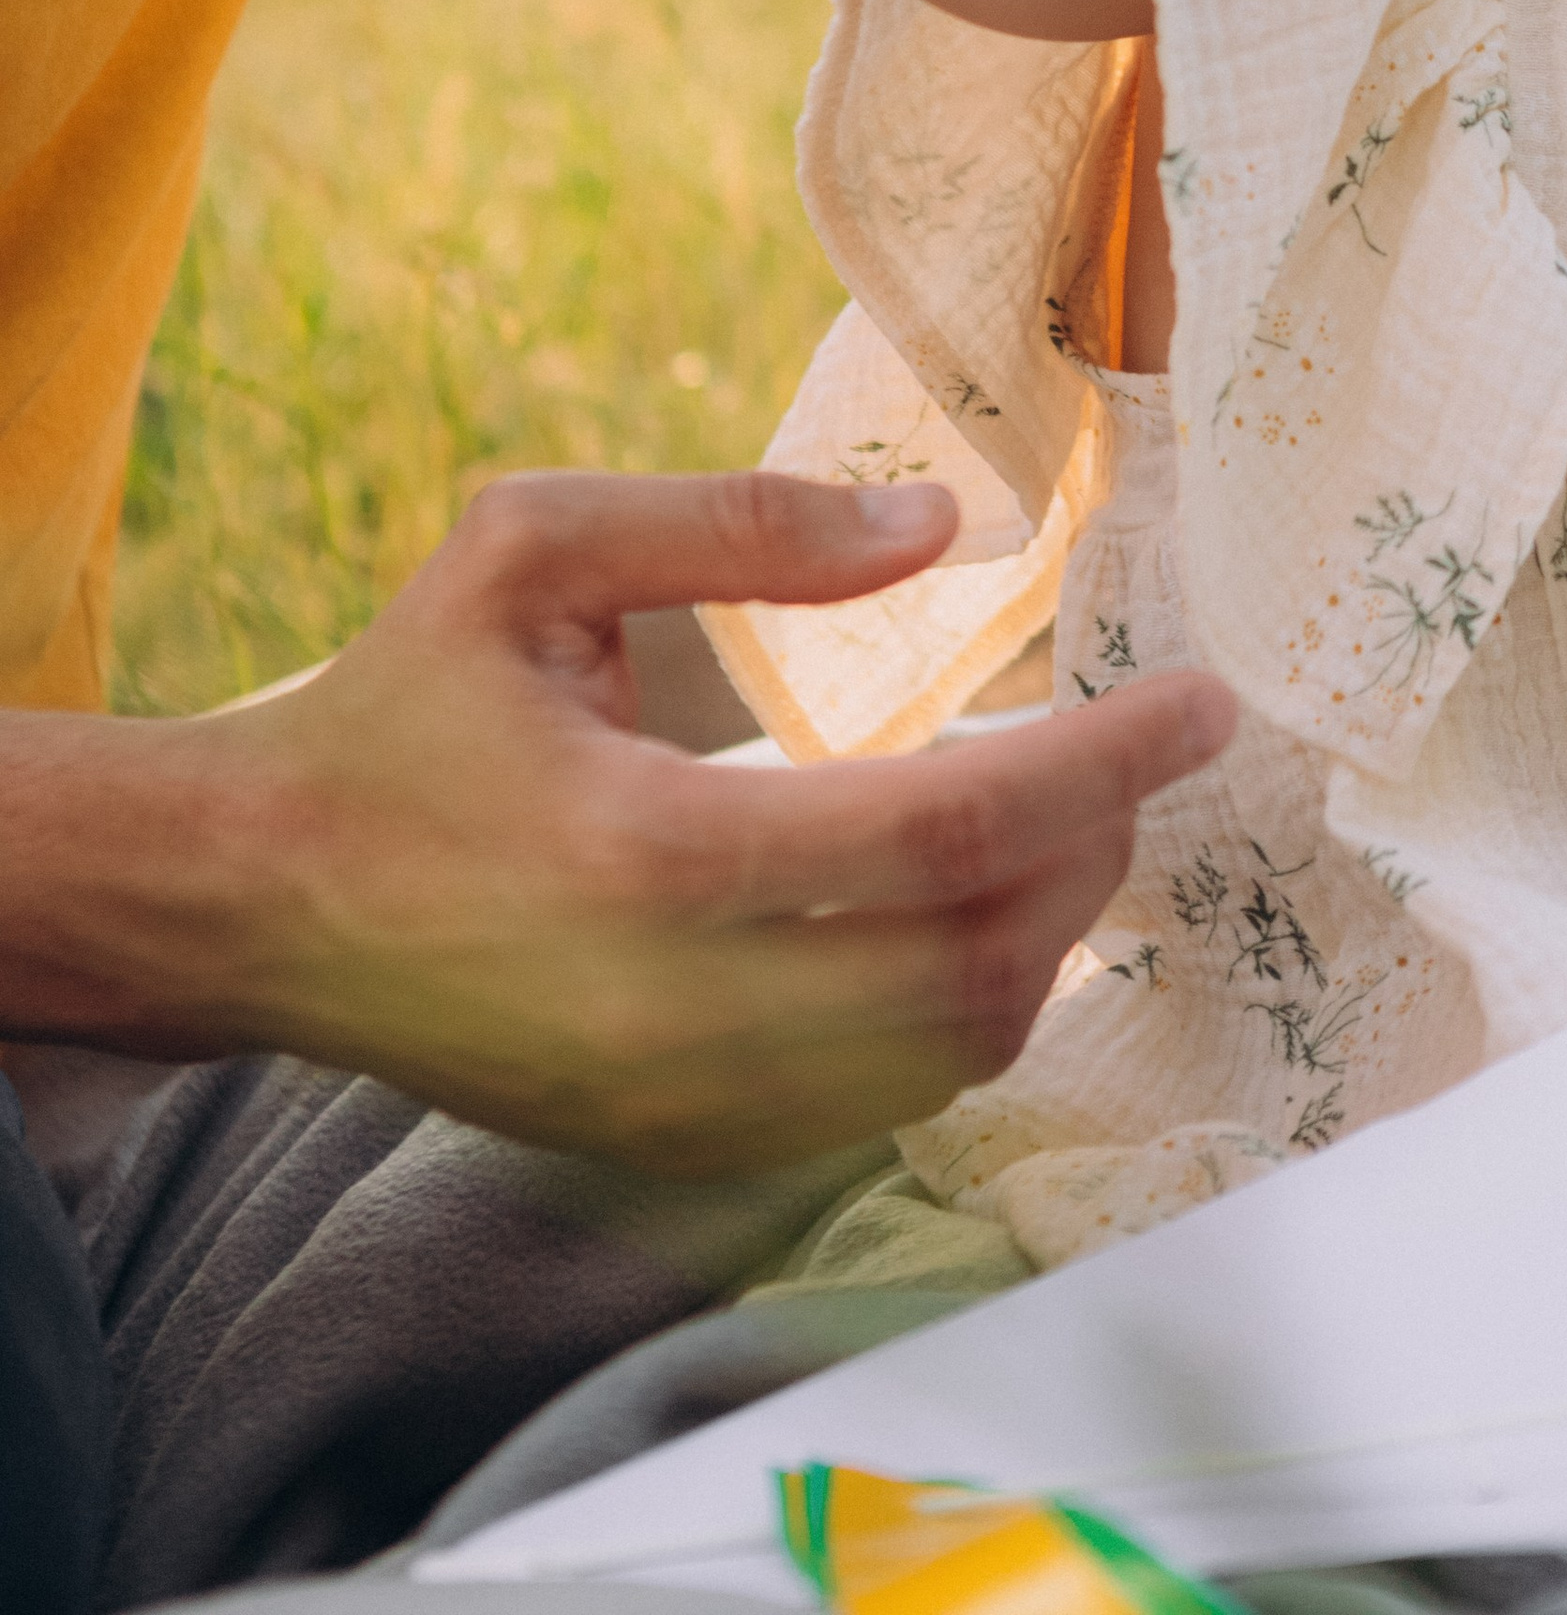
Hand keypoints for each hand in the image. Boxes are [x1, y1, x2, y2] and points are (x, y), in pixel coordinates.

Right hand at [7, 473, 1229, 1175]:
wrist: (257, 902)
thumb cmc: (402, 705)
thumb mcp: (534, 548)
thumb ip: (741, 527)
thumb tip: (940, 529)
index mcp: (648, 854)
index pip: (948, 835)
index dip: (1100, 766)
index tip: (1200, 702)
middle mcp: (674, 1013)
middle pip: (979, 963)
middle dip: (1098, 848)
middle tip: (1144, 747)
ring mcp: (677, 1105)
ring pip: (948, 1054)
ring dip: (1049, 936)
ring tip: (1076, 815)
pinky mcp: (674, 1149)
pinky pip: (881, 1100)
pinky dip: (965, 1006)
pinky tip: (977, 907)